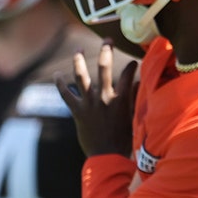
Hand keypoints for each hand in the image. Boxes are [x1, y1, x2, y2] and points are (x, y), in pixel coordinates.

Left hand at [56, 39, 138, 156]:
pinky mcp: (77, 112)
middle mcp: (104, 97)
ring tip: (78, 50)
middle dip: (106, 50)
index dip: (132, 65)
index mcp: (121, 99)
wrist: (106, 156)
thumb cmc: (124, 139)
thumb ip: (136, 99)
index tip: (133, 62)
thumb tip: (140, 83)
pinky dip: (61, 84)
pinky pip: (66, 95)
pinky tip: (57, 75)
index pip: (129, 73)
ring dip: (79, 61)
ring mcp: (89, 104)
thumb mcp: (134, 118)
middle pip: (104, 67)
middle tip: (108, 40)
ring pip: (82, 76)